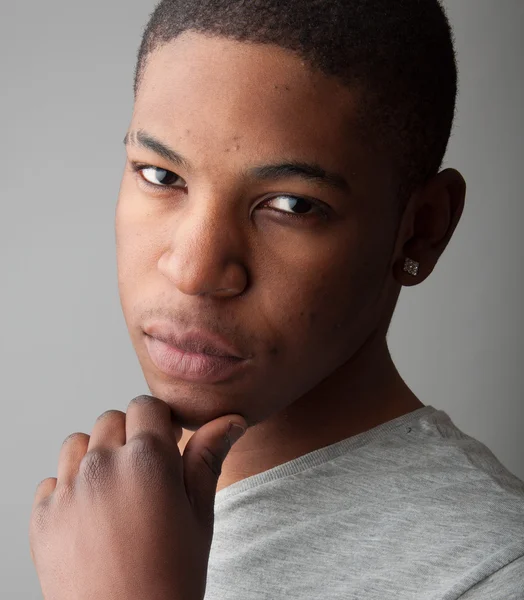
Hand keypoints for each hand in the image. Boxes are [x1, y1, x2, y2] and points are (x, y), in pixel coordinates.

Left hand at [29, 395, 246, 599]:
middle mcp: (102, 464)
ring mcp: (68, 489)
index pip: (146, 406)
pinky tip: (90, 515)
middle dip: (130, 435)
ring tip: (115, 489)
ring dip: (96, 455)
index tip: (167, 440)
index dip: (160, 421)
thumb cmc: (170, 577)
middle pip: (112, 420)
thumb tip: (231, 420)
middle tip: (145, 471)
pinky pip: (52, 480)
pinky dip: (69, 488)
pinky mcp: (42, 516)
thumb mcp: (200, 514)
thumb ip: (208, 458)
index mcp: (147, 459)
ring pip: (78, 443)